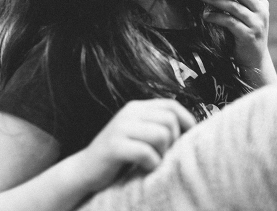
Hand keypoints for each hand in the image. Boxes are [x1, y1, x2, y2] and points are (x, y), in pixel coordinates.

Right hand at [77, 99, 195, 192]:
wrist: (84, 171)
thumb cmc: (119, 157)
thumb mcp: (139, 134)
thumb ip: (157, 126)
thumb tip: (192, 129)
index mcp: (136, 108)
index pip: (171, 105)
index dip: (186, 120)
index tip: (190, 137)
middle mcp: (129, 113)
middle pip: (169, 120)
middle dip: (173, 141)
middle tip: (163, 155)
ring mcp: (120, 128)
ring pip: (161, 135)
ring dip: (162, 153)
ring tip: (153, 162)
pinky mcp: (114, 146)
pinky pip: (146, 152)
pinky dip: (151, 163)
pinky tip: (145, 168)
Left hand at [198, 0, 269, 69]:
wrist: (255, 60)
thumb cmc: (248, 33)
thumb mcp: (251, 12)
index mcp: (262, 3)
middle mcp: (262, 12)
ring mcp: (256, 24)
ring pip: (234, 7)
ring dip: (216, 0)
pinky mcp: (248, 35)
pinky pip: (229, 22)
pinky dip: (216, 17)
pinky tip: (205, 15)